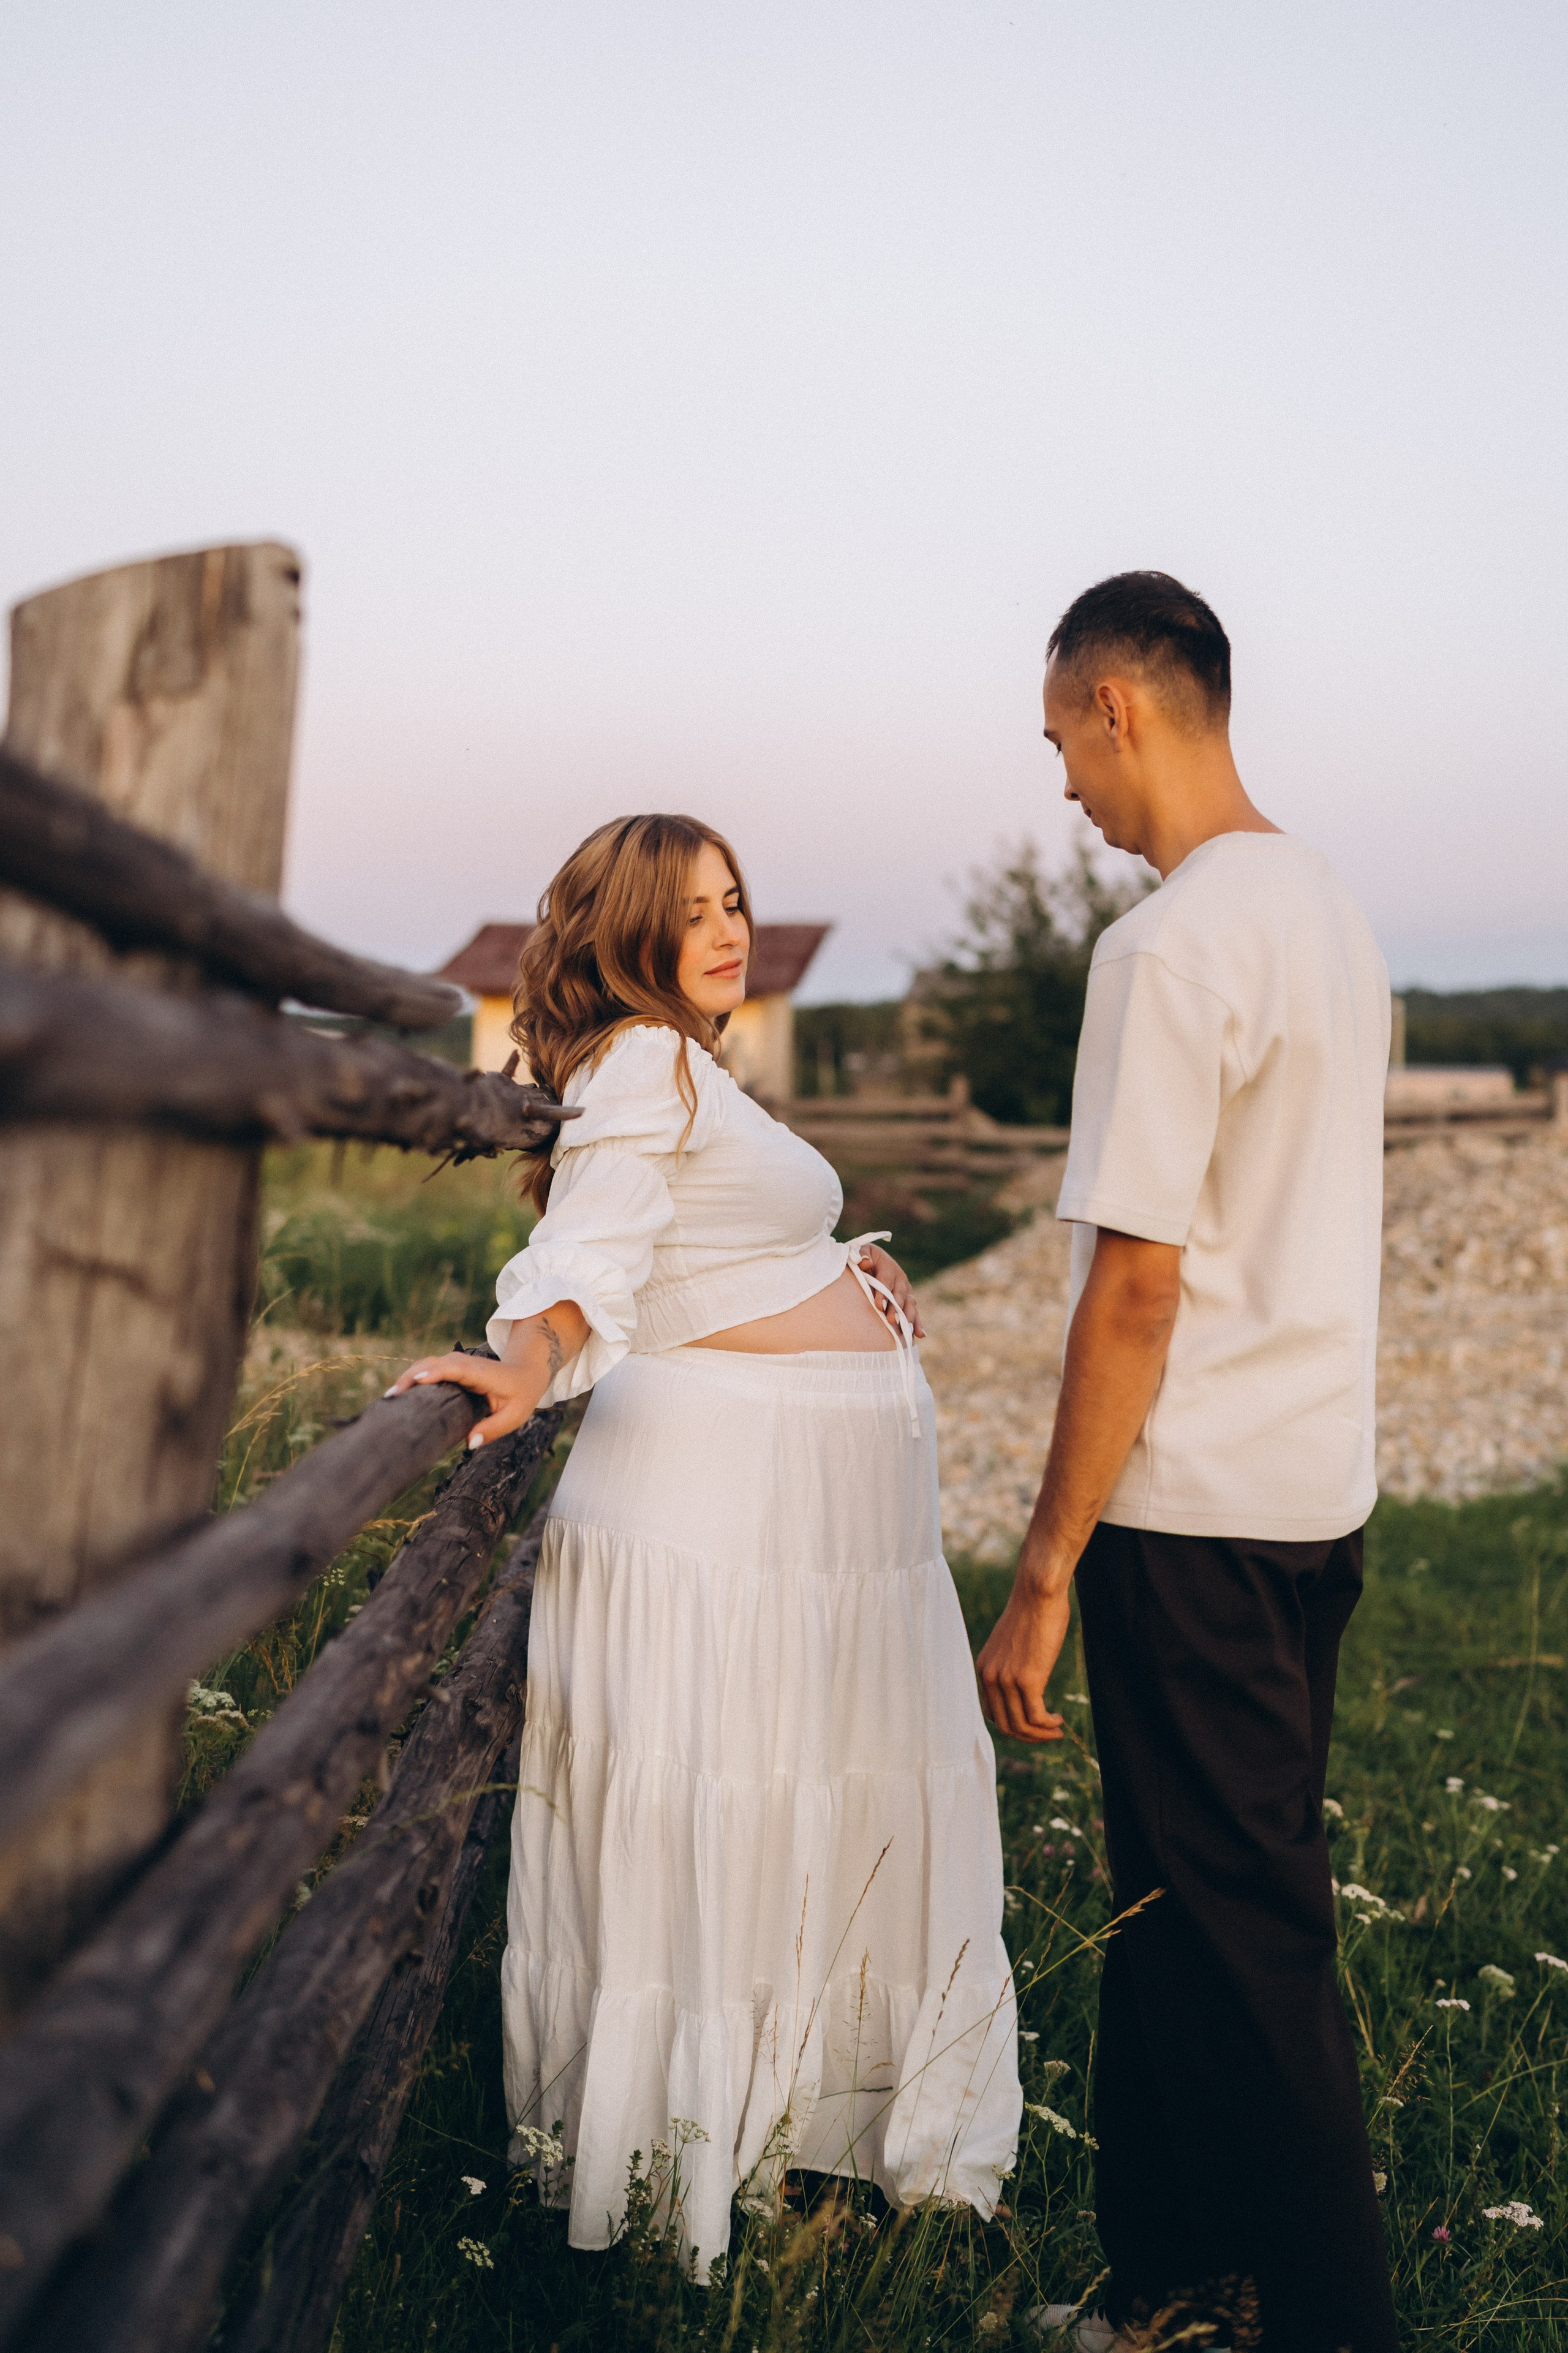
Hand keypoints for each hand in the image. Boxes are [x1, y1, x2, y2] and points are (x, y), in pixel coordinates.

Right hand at [383, 1351, 538, 1447]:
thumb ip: (492, 1429)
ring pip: (427, 1363)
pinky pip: (428, 1368)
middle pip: (433, 1363)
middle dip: (411, 1377)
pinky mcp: (450, 1367)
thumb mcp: (515, 1416)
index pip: (455, 1369)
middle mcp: (465, 1364)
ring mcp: (456, 1363)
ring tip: (391, 1398)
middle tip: (392, 1397)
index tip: (417, 1380)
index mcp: (481, 1374)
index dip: (435, 1372)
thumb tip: (468, 1443)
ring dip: (408, 1377)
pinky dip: (413, 1377)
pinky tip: (400, 1394)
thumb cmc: (521, 1395)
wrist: (526, 1371)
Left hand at [856, 1244, 925, 1339]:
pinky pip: (914, 1312)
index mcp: (888, 1267)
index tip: (879, 1305)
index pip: (885, 1281)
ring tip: (907, 1330)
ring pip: (909, 1304)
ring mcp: (906, 1290)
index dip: (883, 1293)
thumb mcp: (861, 1252)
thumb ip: (861, 1255)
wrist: (875, 1260)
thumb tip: (865, 1262)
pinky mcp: (908, 1300)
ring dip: (909, 1317)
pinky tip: (920, 1335)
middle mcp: (900, 1279)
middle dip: (896, 1308)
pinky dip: (918, 1323)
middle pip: (899, 1295)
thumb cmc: (865, 1258)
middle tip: (892, 1320)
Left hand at [976, 1581, 1070, 1743]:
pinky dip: (1048, 1725)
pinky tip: (1059, 1721)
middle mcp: (989, 1676)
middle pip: (1005, 1724)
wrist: (1038, 1592)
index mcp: (984, 1668)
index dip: (1012, 1725)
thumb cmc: (1032, 1611)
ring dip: (1041, 1734)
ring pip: (1021, 1725)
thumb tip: (1025, 1682)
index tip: (1032, 1725)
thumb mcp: (1013, 1643)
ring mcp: (1006, 1679)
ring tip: (1056, 1730)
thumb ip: (1012, 1665)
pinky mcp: (1027, 1679)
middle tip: (1048, 1734)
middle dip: (1028, 1736)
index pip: (991, 1712)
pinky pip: (1036, 1717)